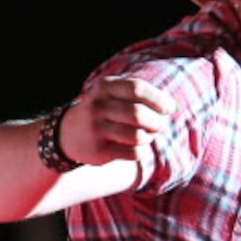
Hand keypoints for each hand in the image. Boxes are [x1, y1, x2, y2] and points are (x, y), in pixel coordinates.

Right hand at [58, 76, 175, 165]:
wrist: (69, 133)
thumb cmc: (103, 111)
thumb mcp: (113, 94)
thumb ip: (140, 96)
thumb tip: (172, 107)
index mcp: (105, 87)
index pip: (137, 89)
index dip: (159, 99)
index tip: (170, 108)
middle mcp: (99, 106)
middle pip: (138, 114)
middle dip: (157, 122)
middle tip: (161, 125)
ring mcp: (97, 129)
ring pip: (137, 136)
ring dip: (150, 137)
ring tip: (150, 136)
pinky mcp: (99, 150)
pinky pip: (132, 153)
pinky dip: (142, 151)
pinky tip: (140, 148)